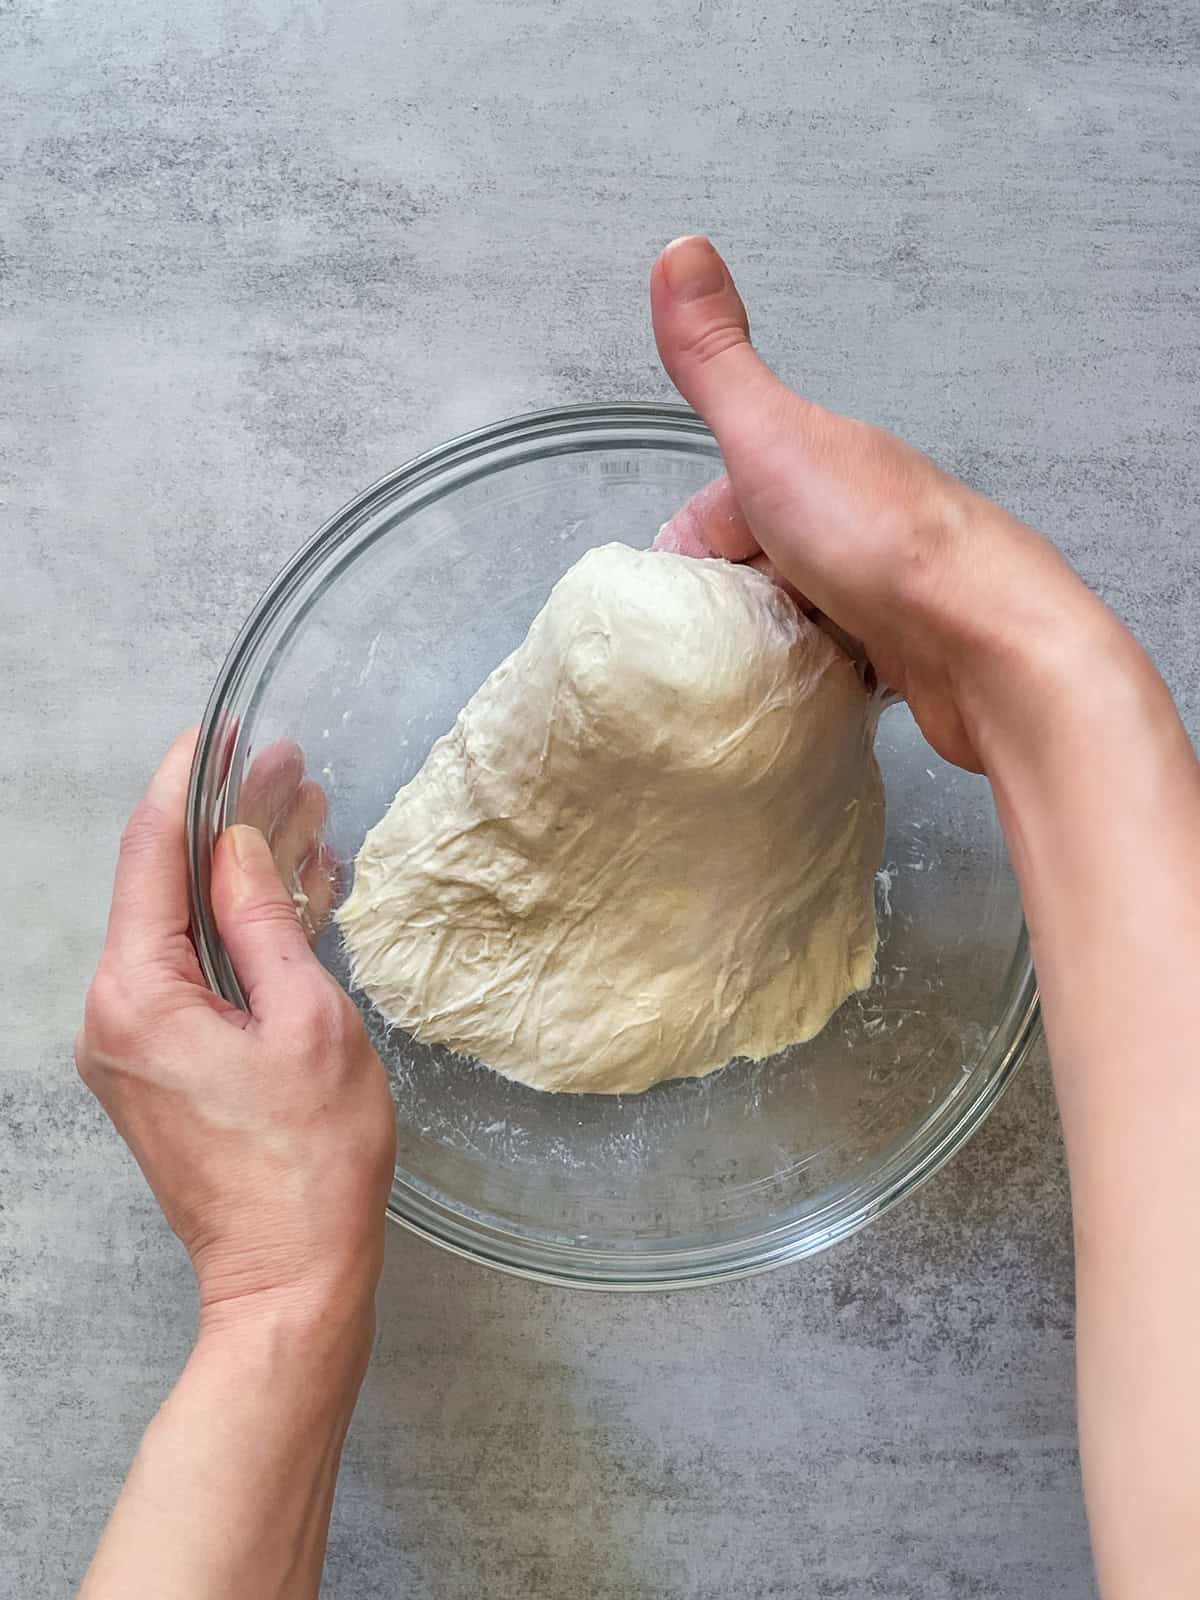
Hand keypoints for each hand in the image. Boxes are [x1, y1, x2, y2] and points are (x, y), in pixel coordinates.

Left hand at [76, 729, 394, 1334]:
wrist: (291, 1274)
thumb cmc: (309, 1160)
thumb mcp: (307, 1019)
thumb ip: (264, 919)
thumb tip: (238, 845)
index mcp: (139, 995)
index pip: (150, 854)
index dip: (189, 781)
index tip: (222, 731)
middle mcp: (114, 1014)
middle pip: (166, 886)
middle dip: (229, 823)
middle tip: (291, 772)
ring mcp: (131, 1045)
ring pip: (183, 928)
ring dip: (241, 877)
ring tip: (308, 823)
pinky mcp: (157, 1068)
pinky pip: (193, 974)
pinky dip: (238, 934)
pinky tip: (292, 899)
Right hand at [650, 236, 1118, 770]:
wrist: (988, 644)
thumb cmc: (880, 542)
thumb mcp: (772, 439)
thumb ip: (716, 363)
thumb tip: (681, 246)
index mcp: (822, 463)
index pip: (726, 506)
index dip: (694, 553)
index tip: (676, 601)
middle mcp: (855, 519)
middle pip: (760, 561)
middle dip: (729, 602)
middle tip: (711, 647)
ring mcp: (885, 588)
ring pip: (799, 612)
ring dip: (770, 643)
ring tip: (750, 678)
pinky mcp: (907, 654)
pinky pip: (839, 661)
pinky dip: (812, 678)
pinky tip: (799, 696)